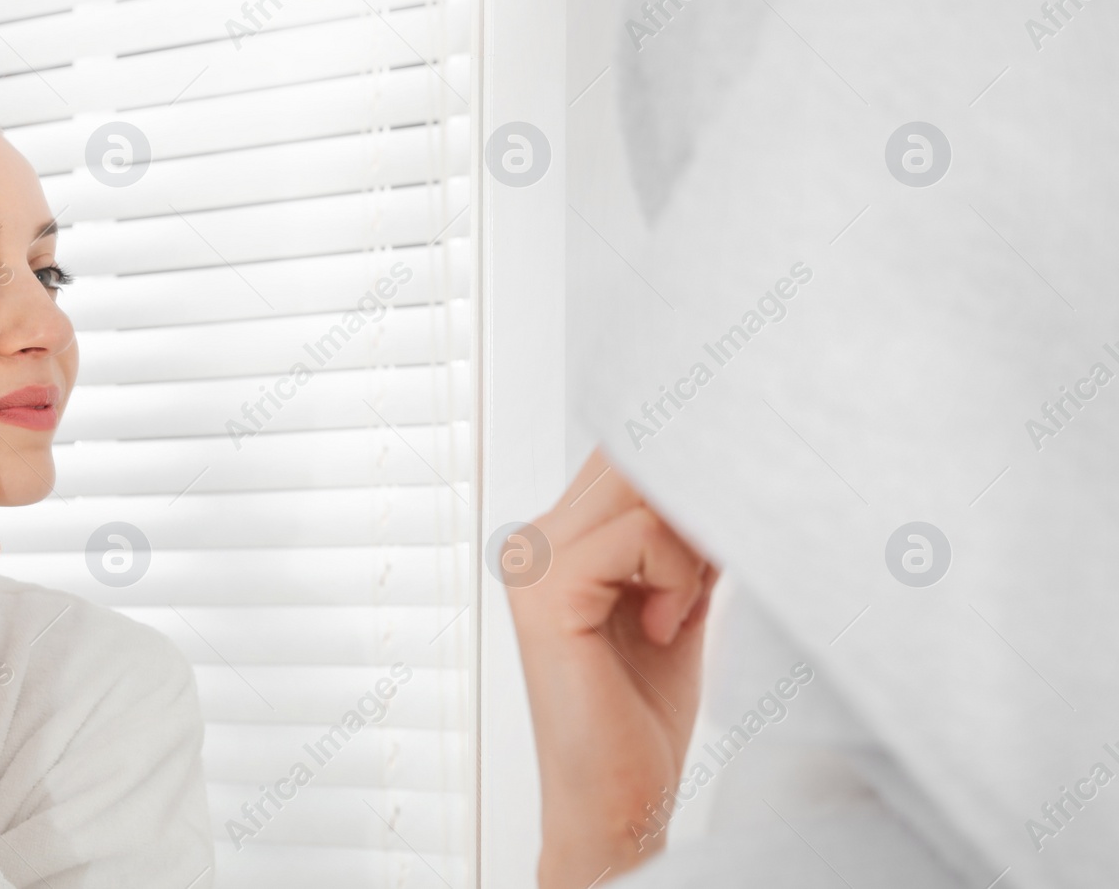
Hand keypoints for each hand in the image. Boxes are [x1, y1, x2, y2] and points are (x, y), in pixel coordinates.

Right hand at [506, 448, 716, 884]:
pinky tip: (668, 626)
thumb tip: (721, 465)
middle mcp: (533, 540)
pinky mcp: (550, 591)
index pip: (624, 452)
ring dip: (690, 545)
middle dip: (692, 504)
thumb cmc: (641, 714)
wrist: (616, 802)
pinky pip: (642, 536)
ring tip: (680, 609)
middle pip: (633, 457)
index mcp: (553, 537)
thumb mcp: (675, 594)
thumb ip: (679, 530)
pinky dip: (678, 576)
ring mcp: (533, 562)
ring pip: (644, 487)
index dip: (683, 475)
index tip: (715, 535)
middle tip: (708, 576)